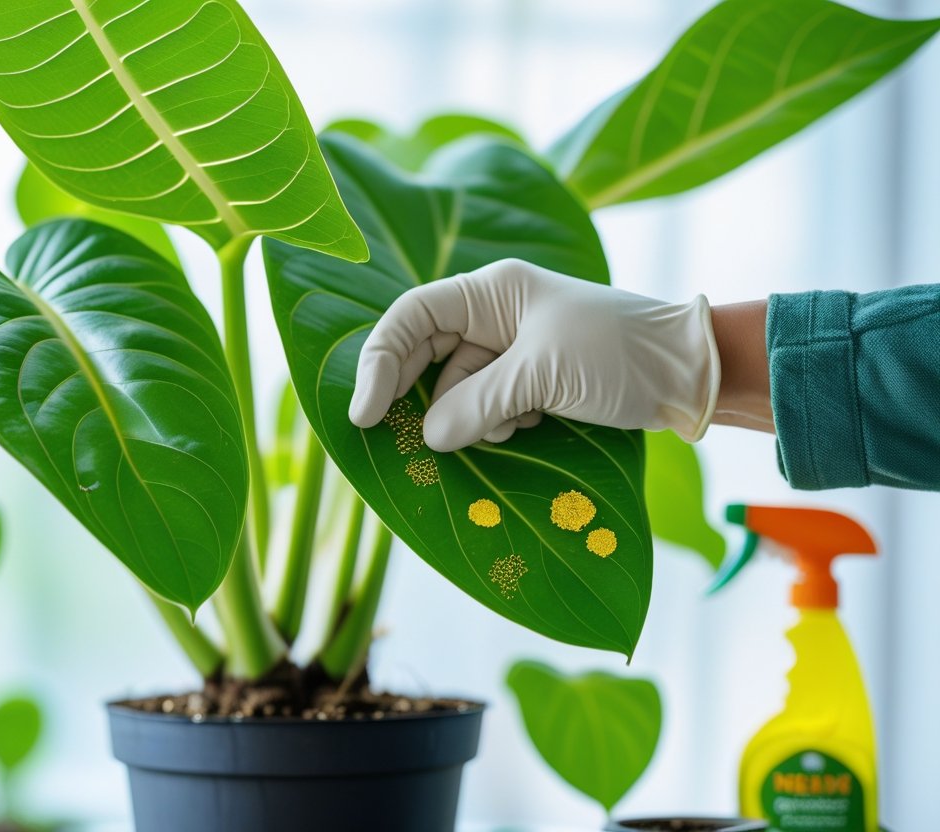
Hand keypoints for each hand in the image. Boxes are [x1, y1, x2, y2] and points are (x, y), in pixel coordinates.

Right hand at [349, 258, 720, 451]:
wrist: (692, 374)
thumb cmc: (621, 354)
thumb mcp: (543, 375)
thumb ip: (478, 404)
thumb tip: (429, 438)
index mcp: (492, 291)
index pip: (411, 317)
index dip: (379, 362)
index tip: (366, 416)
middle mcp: (494, 314)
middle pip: (427, 354)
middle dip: (422, 397)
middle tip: (407, 442)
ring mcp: (513, 348)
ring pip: (457, 389)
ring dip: (473, 416)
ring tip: (515, 425)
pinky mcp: (531, 379)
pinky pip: (488, 406)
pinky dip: (498, 423)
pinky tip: (532, 425)